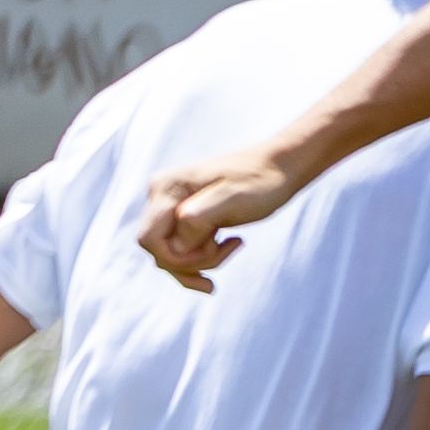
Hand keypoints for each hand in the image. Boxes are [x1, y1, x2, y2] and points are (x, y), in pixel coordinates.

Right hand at [136, 149, 299, 290]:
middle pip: (159, 251)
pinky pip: (180, 250)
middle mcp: (161, 195)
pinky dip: (200, 260)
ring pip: (170, 254)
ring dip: (201, 262)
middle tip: (230, 247)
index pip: (150, 240)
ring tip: (234, 245)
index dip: (178, 258)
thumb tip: (175, 244)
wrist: (279, 167)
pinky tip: (229, 249)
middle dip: (193, 261)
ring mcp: (170, 206)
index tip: (214, 248)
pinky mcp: (183, 216)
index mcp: (166, 188)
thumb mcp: (233, 199)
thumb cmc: (260, 181)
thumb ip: (198, 219)